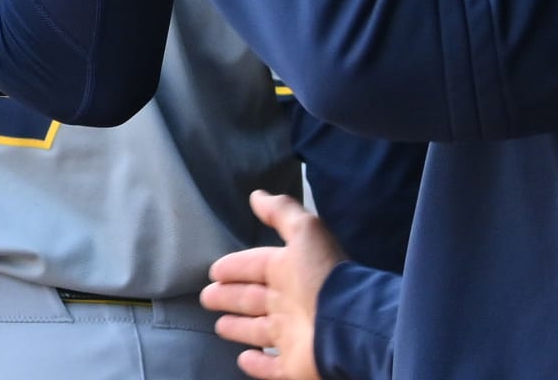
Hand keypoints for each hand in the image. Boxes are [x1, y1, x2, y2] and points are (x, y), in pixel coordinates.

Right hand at [201, 191, 346, 379]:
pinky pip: (271, 368)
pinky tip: (242, 359)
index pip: (254, 267)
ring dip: (239, 328)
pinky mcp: (293, 366)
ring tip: (219, 325)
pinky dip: (257, 365)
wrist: (350, 324)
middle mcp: (289, 304)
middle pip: (252, 299)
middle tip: (207, 297)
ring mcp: (291, 337)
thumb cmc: (323, 277)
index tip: (214, 270)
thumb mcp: (305, 232)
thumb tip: (256, 195)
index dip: (234, 268)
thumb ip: (281, 212)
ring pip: (258, 331)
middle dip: (229, 296)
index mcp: (289, 273)